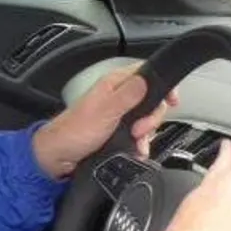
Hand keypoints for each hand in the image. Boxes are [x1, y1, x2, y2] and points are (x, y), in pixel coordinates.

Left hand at [32, 67, 178, 179]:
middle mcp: (118, 96)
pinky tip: (137, 150)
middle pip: (152, 100)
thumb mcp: (105, 111)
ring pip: (146, 119)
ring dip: (146, 134)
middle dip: (151, 118)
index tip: (172, 100)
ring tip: (135, 142)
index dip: (163, 85)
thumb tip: (147, 80)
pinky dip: (141, 143)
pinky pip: (139, 134)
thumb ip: (128, 95)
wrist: (58, 156)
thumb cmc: (75, 132)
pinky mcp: (118, 131)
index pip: (147, 73)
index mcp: (115, 84)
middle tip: (139, 130)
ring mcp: (119, 114)